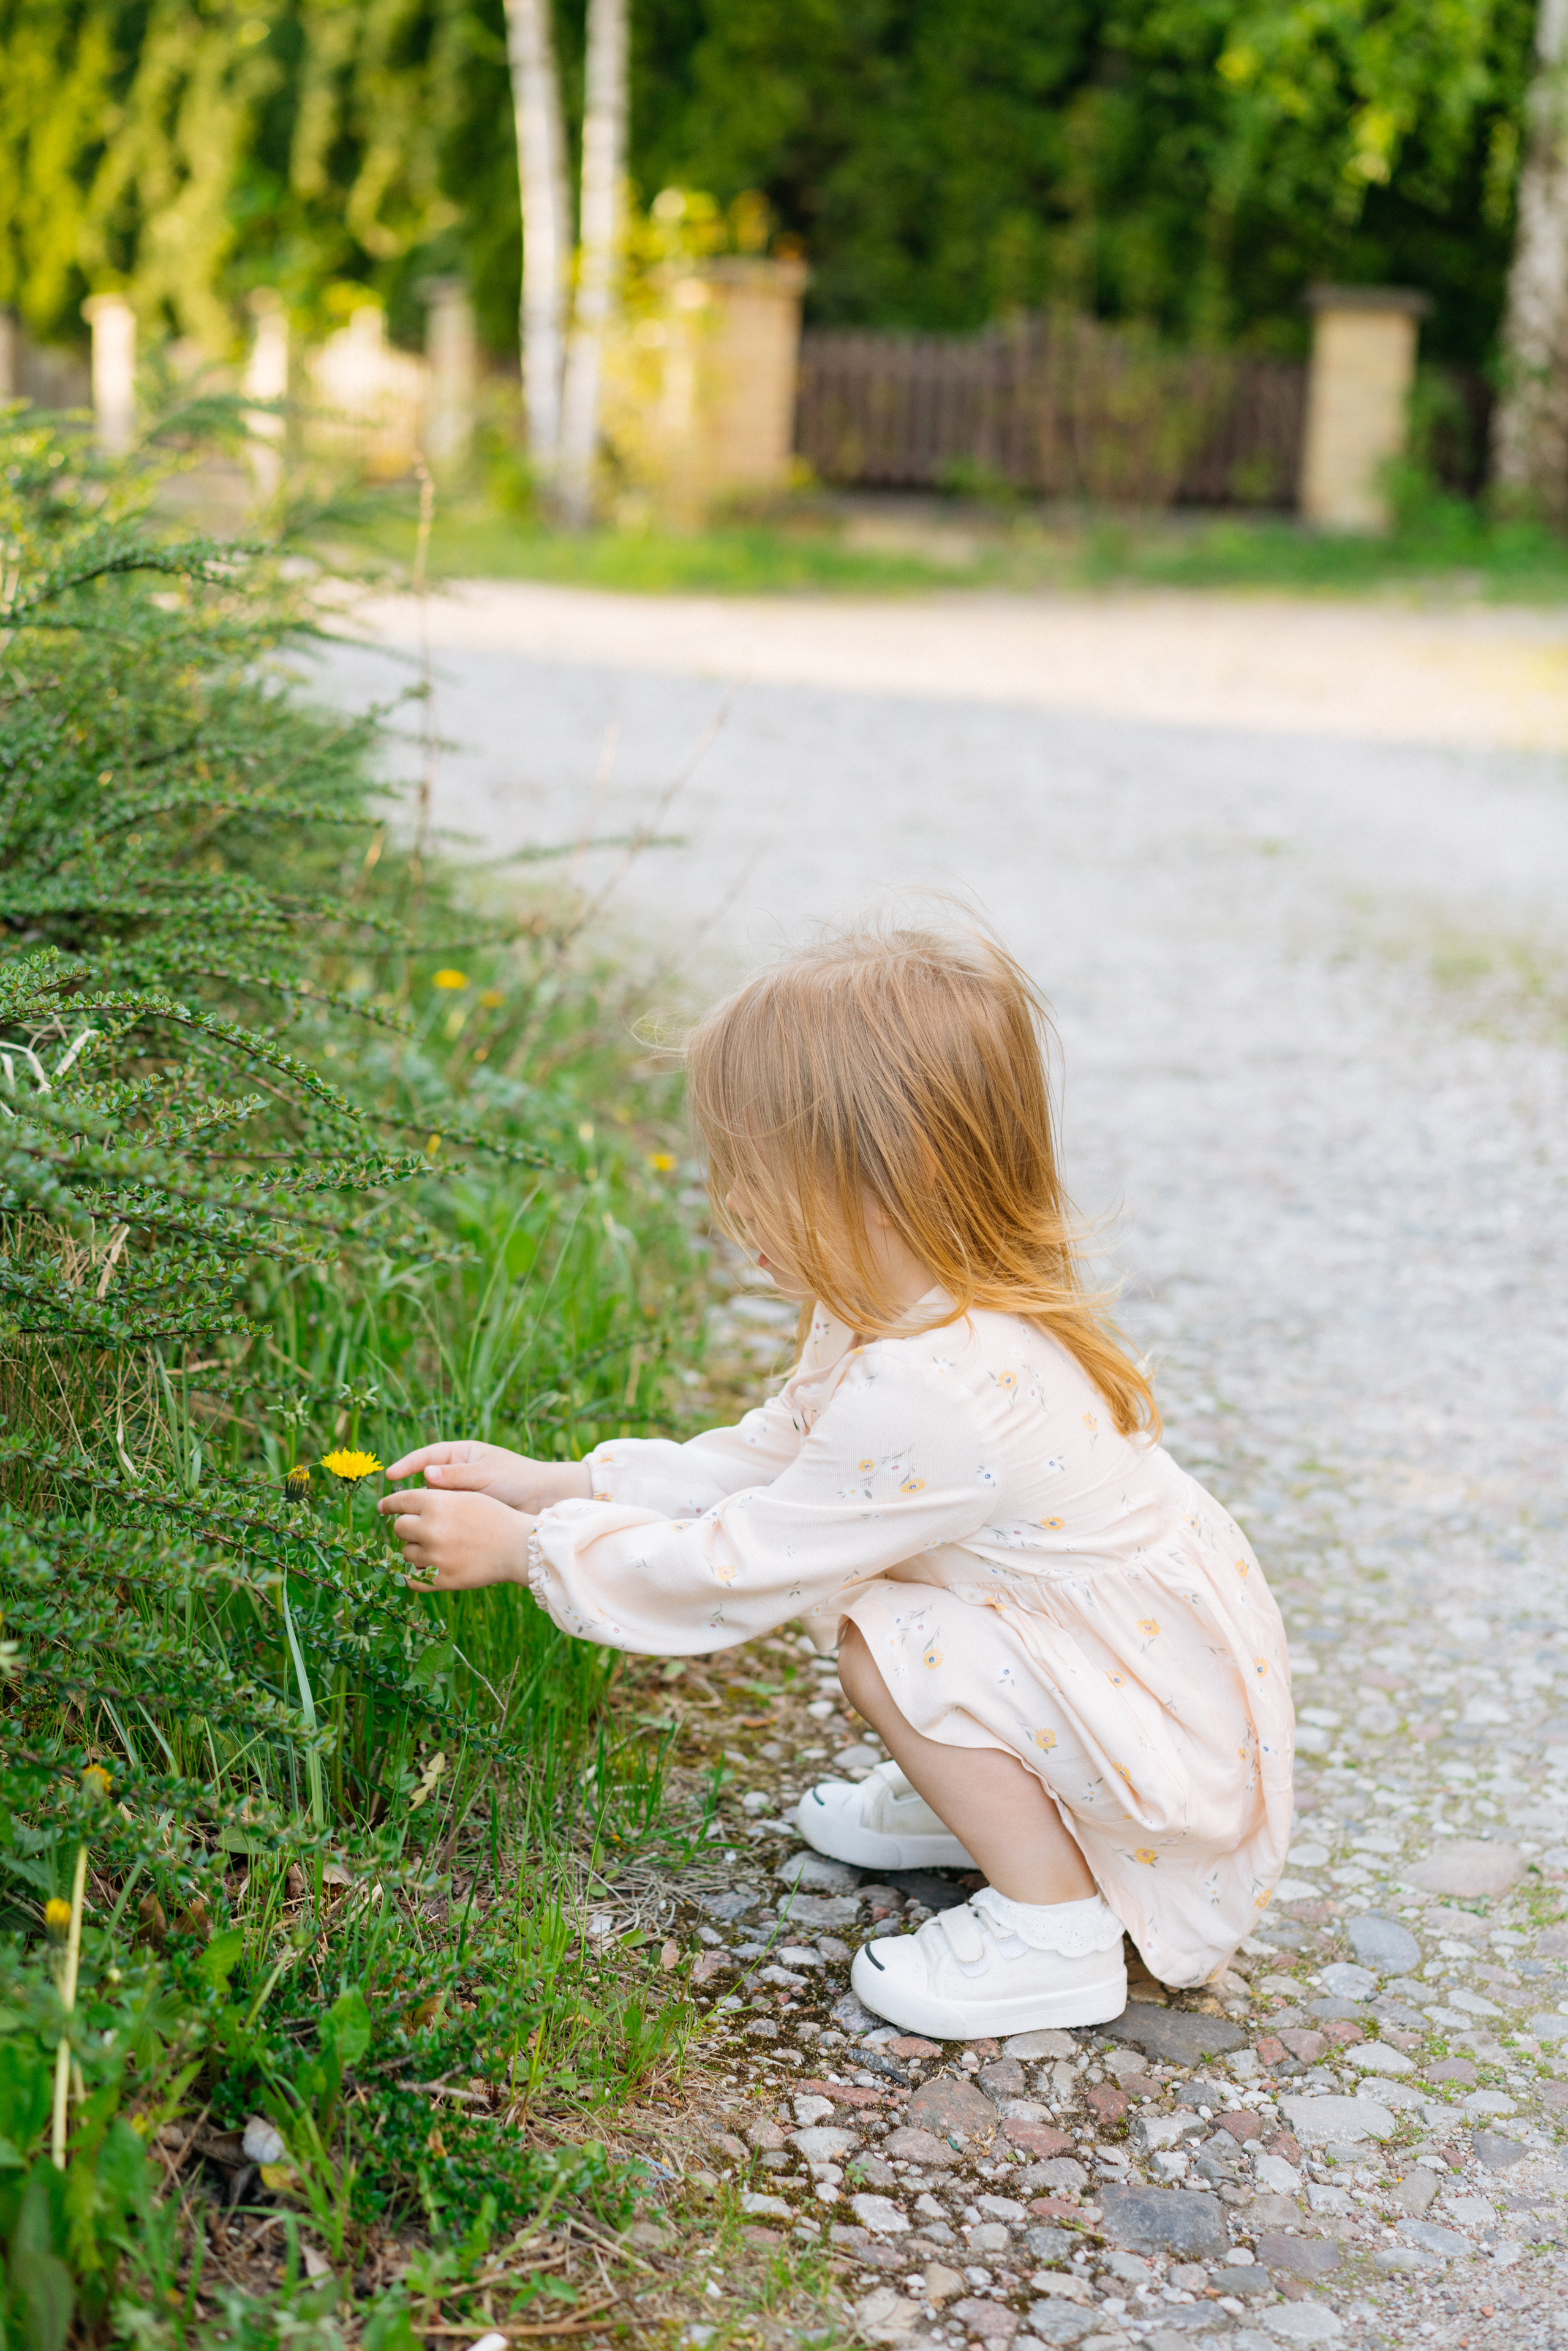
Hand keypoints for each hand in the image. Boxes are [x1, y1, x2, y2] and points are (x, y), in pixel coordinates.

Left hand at [376, 1484, 535, 1590]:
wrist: (517, 1547)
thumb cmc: (494, 1517)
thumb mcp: (465, 1497)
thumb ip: (435, 1497)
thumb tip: (404, 1504)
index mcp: (436, 1504)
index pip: (399, 1501)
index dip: (389, 1503)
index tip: (384, 1507)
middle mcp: (431, 1529)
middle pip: (399, 1528)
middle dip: (407, 1527)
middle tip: (421, 1529)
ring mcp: (434, 1557)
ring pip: (405, 1553)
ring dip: (415, 1549)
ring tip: (436, 1548)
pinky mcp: (441, 1580)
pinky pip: (412, 1578)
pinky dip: (416, 1574)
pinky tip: (427, 1568)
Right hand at [383, 1440, 591, 1513]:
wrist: (545, 1499)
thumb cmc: (517, 1478)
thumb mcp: (486, 1474)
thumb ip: (457, 1476)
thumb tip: (426, 1474)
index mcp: (462, 1455)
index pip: (427, 1456)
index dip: (407, 1465)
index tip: (391, 1476)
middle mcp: (459, 1474)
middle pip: (426, 1483)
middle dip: (411, 1494)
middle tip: (394, 1507)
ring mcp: (463, 1496)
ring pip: (434, 1504)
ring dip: (424, 1513)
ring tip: (411, 1524)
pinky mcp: (468, 1515)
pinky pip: (446, 1518)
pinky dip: (437, 1525)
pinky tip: (429, 1534)